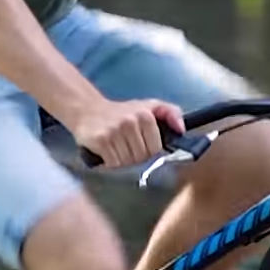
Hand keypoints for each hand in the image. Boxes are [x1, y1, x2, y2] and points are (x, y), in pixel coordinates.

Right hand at [69, 98, 184, 168]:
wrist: (88, 110)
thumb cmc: (121, 113)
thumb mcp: (148, 106)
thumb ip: (170, 112)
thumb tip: (182, 129)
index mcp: (145, 114)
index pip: (156, 149)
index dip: (149, 151)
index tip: (140, 144)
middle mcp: (130, 121)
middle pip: (142, 157)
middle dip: (135, 156)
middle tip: (126, 145)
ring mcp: (114, 131)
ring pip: (128, 162)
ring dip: (122, 160)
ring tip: (116, 148)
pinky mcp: (100, 140)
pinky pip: (113, 163)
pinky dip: (110, 162)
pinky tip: (107, 151)